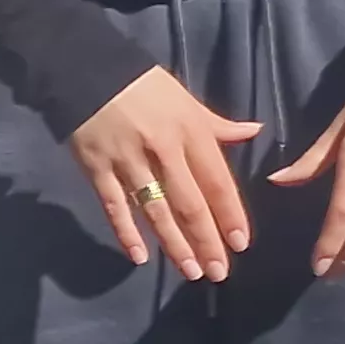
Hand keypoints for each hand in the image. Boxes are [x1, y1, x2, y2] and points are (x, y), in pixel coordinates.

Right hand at [67, 67, 258, 280]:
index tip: (241, 244)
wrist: (89, 71)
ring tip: (192, 271)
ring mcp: (128, 162)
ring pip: (156, 211)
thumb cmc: (146, 87)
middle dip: (207, 241)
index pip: (217, 181)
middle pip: (189, 203)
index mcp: (191, 133)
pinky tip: (140, 258)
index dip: (230, 214)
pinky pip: (115, 207)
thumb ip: (219, 125)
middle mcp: (164, 151)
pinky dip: (126, 233)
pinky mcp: (97, 170)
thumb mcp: (188, 101)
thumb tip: (255, 131)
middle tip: (219, 273)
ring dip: (175, 245)